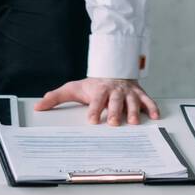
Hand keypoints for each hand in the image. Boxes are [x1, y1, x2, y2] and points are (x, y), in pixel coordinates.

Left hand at [34, 78, 159, 125]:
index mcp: (99, 91)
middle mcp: (114, 91)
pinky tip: (155, 116)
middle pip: (114, 101)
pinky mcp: (140, 94)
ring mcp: (128, 93)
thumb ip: (56, 97)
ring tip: (134, 122)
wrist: (113, 70)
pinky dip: (152, 107)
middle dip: (114, 112)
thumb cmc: (93, 85)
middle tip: (114, 123)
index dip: (94, 110)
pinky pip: (148, 100)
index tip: (91, 120)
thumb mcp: (73, 88)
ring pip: (132, 102)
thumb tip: (38, 106)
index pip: (96, 101)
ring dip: (133, 111)